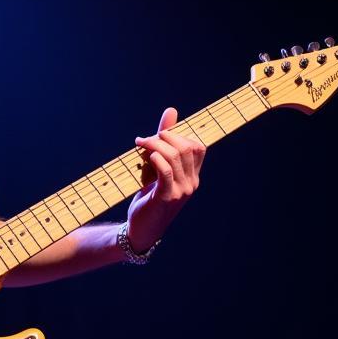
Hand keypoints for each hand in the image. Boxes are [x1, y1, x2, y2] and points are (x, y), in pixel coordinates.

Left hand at [125, 107, 205, 250]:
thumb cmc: (148, 196)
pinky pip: (166, 171)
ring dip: (155, 145)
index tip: (158, 136)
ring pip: (175, 156)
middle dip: (165, 137)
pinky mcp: (166, 197)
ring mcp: (181, 191)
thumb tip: (172, 110)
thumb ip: (164, 141)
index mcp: (192, 176)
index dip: (179, 135)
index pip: (197, 147)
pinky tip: (145, 157)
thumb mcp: (157, 167)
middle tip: (145, 139)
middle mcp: (191, 183)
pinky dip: (155, 159)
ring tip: (139, 144)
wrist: (140, 229)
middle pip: (186, 148)